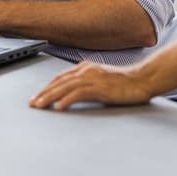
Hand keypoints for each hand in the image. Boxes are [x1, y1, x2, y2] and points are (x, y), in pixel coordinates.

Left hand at [29, 61, 153, 110]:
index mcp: (86, 68)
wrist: (144, 79)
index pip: (61, 78)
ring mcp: (93, 78)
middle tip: (32, 103)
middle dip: (43, 92)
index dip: (48, 87)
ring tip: (39, 105)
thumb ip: (89, 84)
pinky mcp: (100, 87)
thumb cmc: (126, 82)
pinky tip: (59, 107)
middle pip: (59, 82)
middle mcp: (86, 70)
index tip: (38, 96)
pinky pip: (78, 94)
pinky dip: (66, 100)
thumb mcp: (103, 80)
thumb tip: (76, 94)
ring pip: (65, 87)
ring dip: (49, 96)